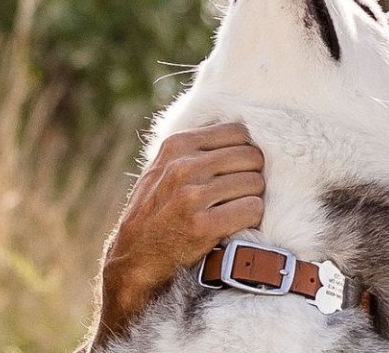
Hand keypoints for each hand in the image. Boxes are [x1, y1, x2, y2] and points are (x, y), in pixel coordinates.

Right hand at [89, 123, 265, 346]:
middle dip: (252, 175)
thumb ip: (195, 148)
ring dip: (252, 198)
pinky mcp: (202, 226)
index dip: (245, 151)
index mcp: (177, 145)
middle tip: (240, 193)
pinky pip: (252, 209)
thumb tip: (243, 134)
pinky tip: (236, 224)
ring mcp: (191, 196)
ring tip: (235, 209)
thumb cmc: (155, 211)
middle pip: (251, 157)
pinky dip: (251, 218)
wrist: (133, 257)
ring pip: (255, 183)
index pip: (238, 132)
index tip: (239, 169)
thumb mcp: (164, 166)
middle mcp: (183, 166)